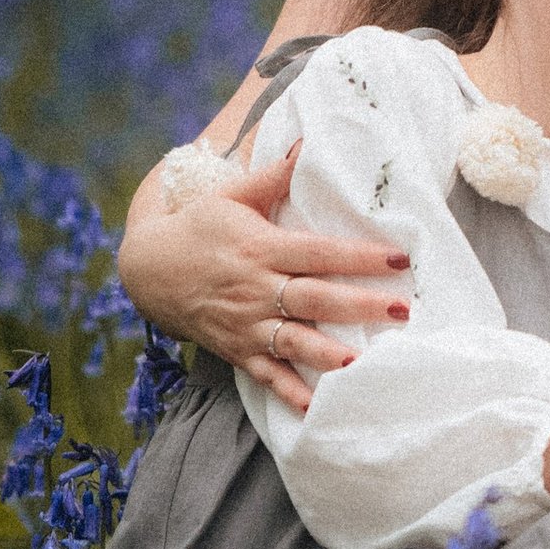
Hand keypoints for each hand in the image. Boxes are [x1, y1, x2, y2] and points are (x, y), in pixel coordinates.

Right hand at [116, 144, 410, 412]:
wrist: (148, 269)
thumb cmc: (199, 227)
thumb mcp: (232, 195)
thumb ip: (274, 175)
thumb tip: (309, 141)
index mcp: (261, 247)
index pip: (318, 252)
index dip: (358, 256)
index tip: (399, 259)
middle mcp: (256, 288)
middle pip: (314, 298)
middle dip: (358, 305)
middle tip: (401, 310)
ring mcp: (246, 323)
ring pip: (292, 340)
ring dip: (327, 353)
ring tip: (363, 362)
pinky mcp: (236, 349)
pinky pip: (266, 374)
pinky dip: (289, 392)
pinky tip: (318, 408)